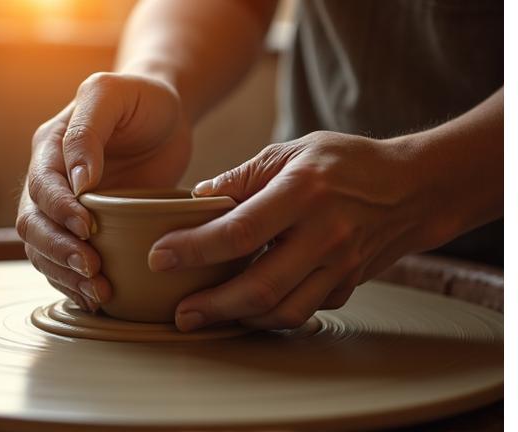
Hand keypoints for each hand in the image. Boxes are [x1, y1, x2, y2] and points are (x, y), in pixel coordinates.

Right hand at [17, 72, 192, 310]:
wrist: (165, 115)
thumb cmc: (140, 99)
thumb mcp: (112, 94)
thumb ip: (90, 130)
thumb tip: (78, 181)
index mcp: (50, 148)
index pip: (41, 187)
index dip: (59, 212)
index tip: (88, 229)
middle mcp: (50, 181)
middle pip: (34, 225)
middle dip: (59, 251)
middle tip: (93, 269)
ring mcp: (66, 208)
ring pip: (44, 250)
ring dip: (65, 274)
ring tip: (98, 292)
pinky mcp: (87, 229)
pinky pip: (67, 261)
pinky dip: (75, 282)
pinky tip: (97, 297)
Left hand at [149, 131, 448, 330]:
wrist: (413, 188)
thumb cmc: (345, 163)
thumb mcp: (292, 152)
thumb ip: (242, 177)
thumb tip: (196, 200)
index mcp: (302, 192)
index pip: (240, 230)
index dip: (195, 249)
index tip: (160, 258)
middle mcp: (324, 234)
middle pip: (260, 286)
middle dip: (212, 306)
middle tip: (179, 313)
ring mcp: (340, 265)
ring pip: (283, 310)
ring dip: (238, 319)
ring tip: (204, 316)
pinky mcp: (348, 285)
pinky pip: (304, 310)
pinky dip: (270, 315)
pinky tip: (245, 309)